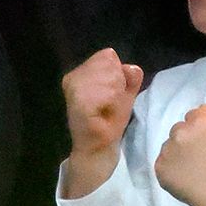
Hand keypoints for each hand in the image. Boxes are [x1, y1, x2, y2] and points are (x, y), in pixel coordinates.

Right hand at [61, 48, 142, 197]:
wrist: (98, 150)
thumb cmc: (108, 122)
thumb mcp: (124, 95)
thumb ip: (129, 79)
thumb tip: (133, 68)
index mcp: (80, 73)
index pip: (107, 55)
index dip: (118, 73)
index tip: (114, 94)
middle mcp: (72, 78)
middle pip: (107, 63)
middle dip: (118, 83)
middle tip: (111, 104)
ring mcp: (73, 91)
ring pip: (107, 76)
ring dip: (115, 94)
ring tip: (109, 108)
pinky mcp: (78, 105)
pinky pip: (104, 93)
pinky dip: (112, 102)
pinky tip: (107, 112)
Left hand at [155, 104, 205, 205]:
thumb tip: (204, 108)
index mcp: (197, 121)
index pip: (194, 116)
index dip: (202, 128)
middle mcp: (179, 133)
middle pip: (179, 129)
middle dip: (187, 138)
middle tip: (200, 155)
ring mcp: (167, 151)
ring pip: (169, 146)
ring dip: (177, 152)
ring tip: (193, 167)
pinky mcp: (160, 168)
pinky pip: (162, 163)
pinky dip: (171, 168)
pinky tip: (185, 176)